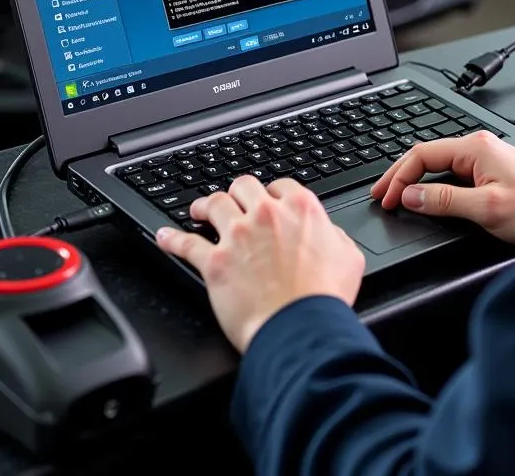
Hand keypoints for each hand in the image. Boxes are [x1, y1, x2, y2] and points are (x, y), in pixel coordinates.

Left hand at [156, 176, 365, 352]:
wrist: (301, 329)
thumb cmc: (325, 298)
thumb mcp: (349, 257)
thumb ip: (335, 237)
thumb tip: (329, 234)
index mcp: (300, 208)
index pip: (280, 185)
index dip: (272, 193)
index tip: (268, 202)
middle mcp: (266, 215)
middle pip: (243, 186)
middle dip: (237, 193)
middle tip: (233, 202)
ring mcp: (237, 236)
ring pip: (213, 204)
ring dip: (204, 206)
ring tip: (199, 210)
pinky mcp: (214, 262)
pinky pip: (186, 244)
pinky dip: (172, 239)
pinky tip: (165, 236)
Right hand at [370, 130, 514, 245]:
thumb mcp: (487, 209)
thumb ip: (445, 200)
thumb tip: (410, 195)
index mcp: (475, 148)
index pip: (422, 154)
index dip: (398, 177)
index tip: (386, 199)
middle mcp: (480, 147)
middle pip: (427, 155)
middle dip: (399, 174)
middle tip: (380, 194)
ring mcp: (486, 158)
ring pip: (439, 164)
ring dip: (415, 179)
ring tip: (397, 194)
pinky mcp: (492, 172)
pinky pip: (453, 172)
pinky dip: (433, 183)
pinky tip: (426, 194)